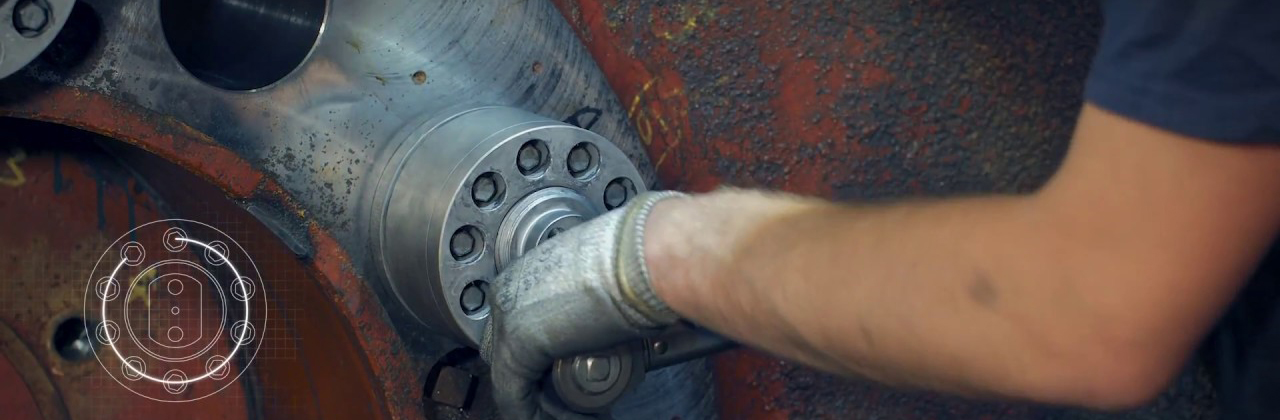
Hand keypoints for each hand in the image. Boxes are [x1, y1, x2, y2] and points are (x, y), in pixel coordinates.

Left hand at [481, 192, 683, 418]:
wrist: (642, 256)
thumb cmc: (636, 258)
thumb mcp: (601, 277)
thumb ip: (591, 298)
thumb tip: (604, 316)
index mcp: (524, 273)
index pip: (516, 328)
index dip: (543, 360)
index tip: (573, 375)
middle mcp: (507, 291)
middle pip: (506, 352)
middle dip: (538, 381)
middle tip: (575, 397)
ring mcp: (506, 316)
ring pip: (510, 378)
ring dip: (545, 402)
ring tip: (584, 412)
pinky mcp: (516, 344)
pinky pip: (514, 396)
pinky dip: (538, 415)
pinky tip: (577, 419)